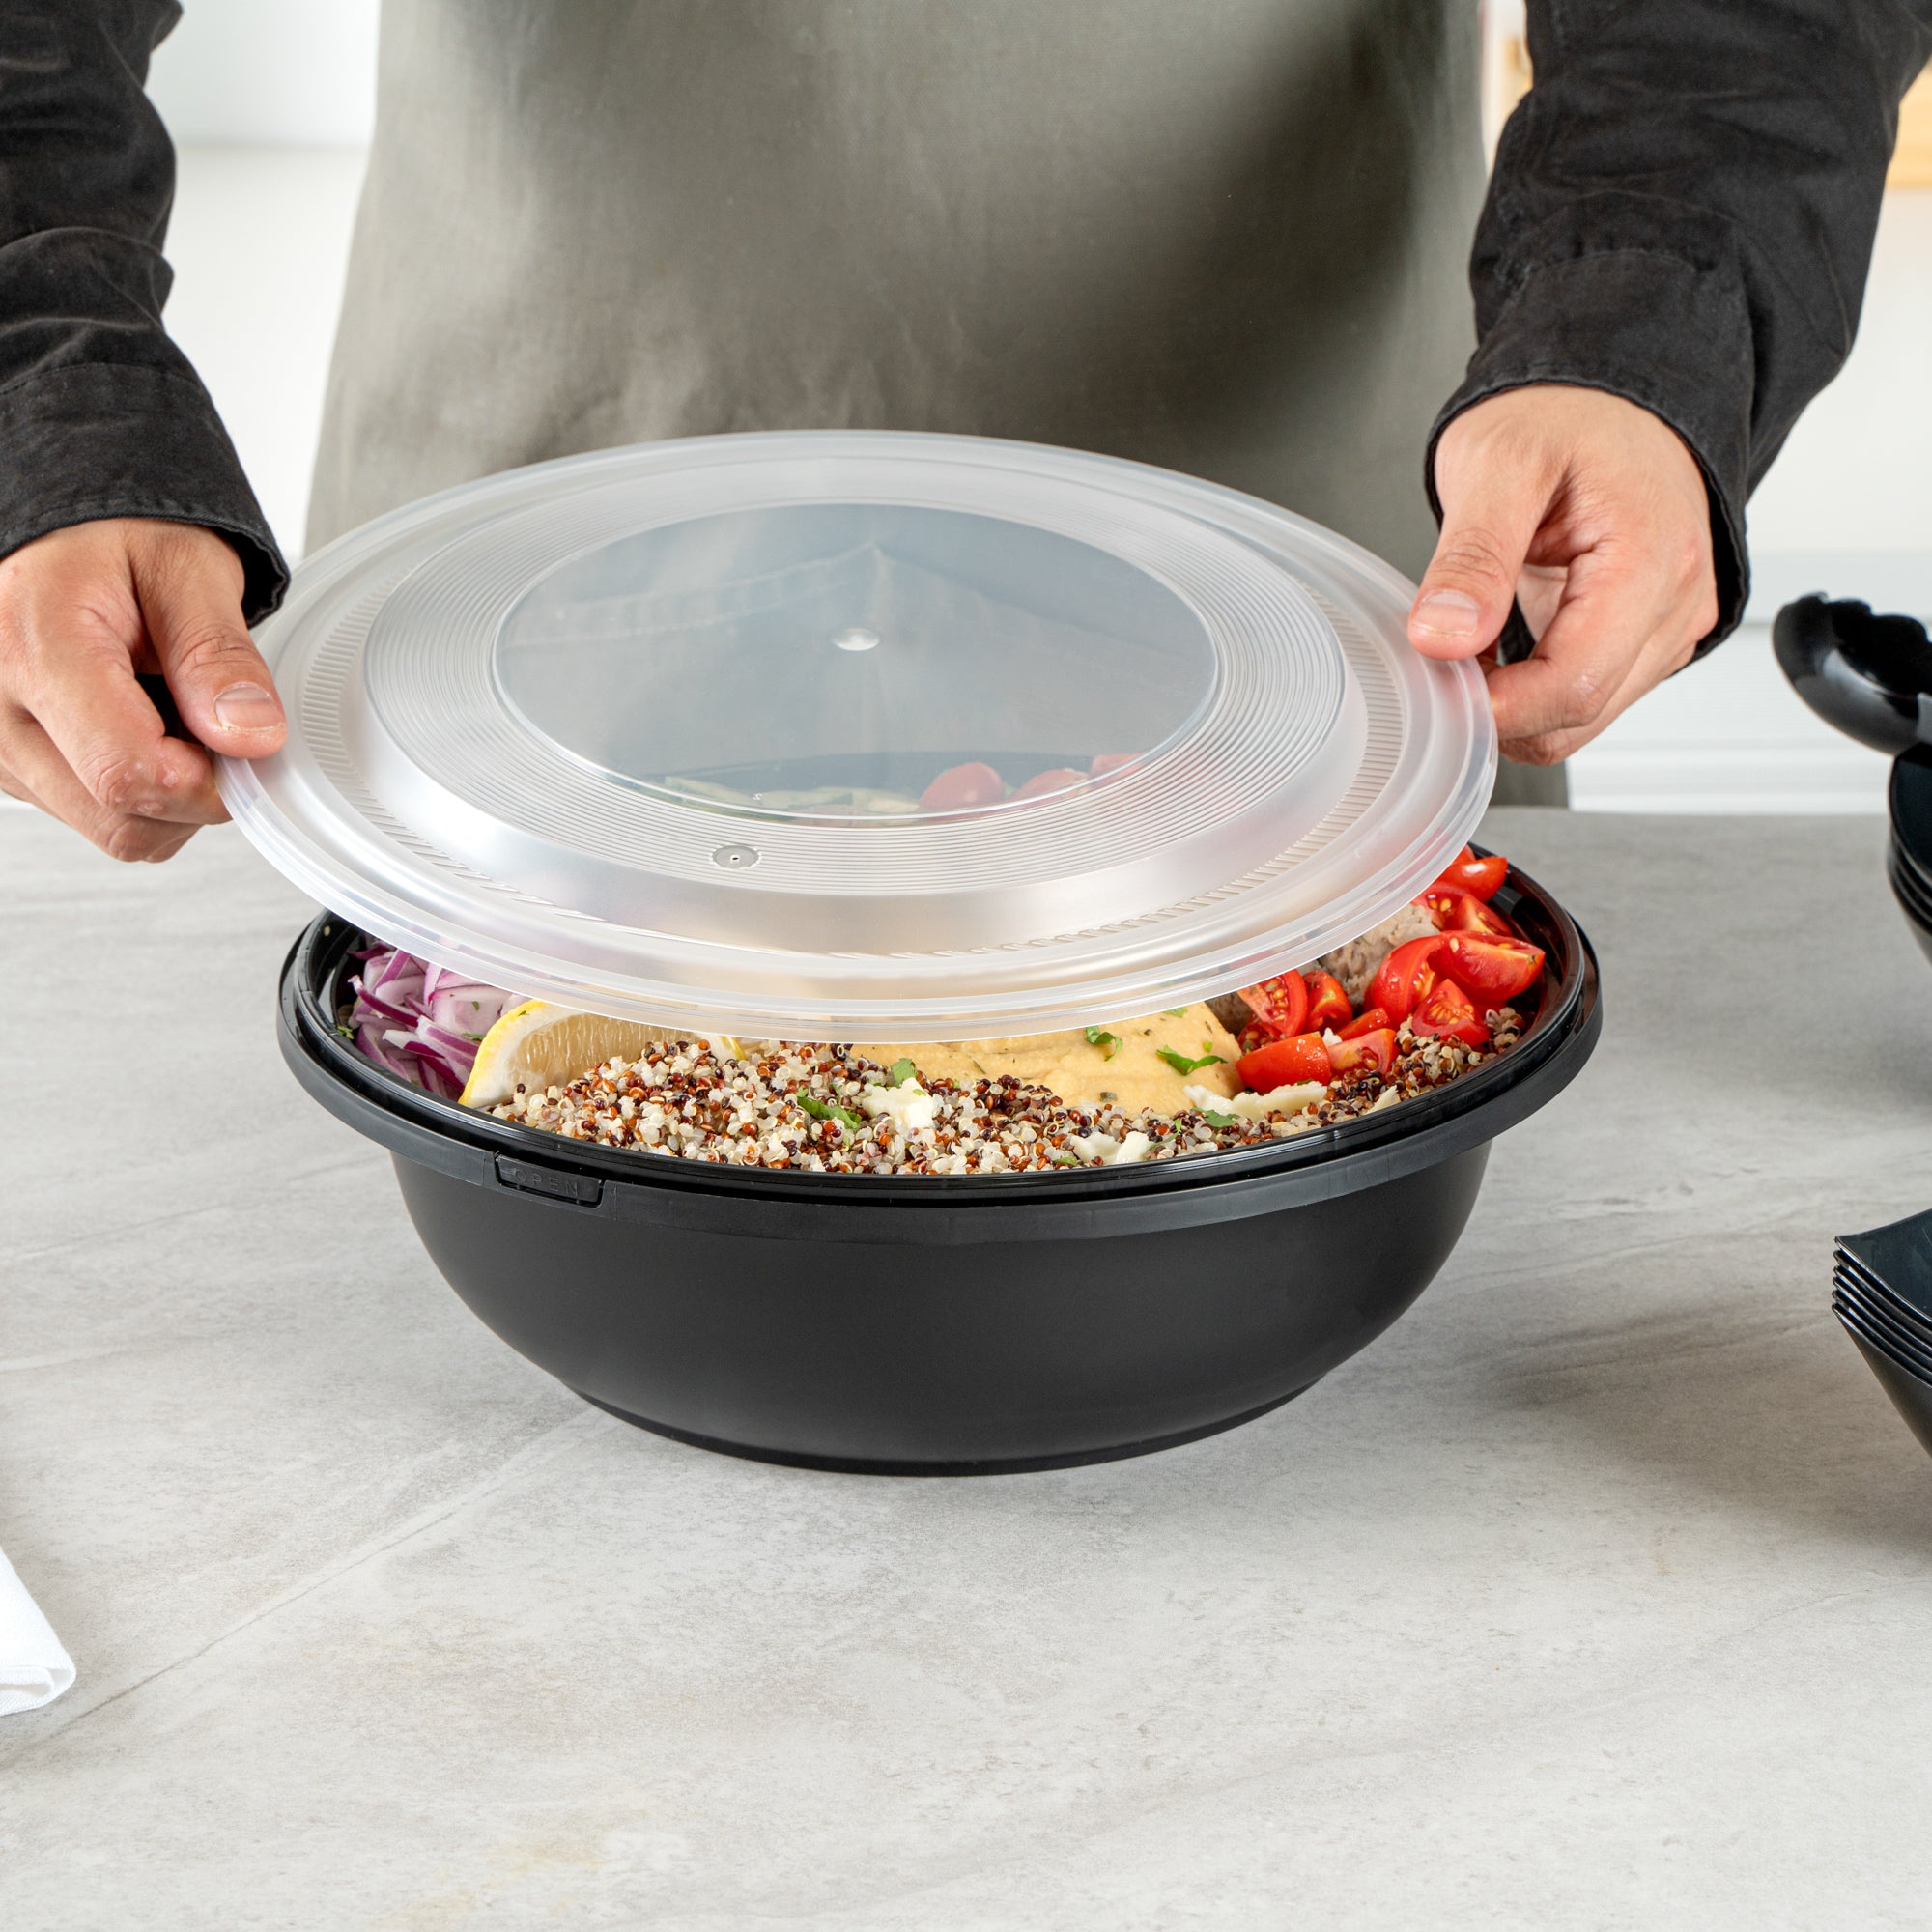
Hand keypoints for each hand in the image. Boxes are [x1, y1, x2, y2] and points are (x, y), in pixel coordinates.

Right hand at [0, 519, 284, 860]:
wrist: (62, 530)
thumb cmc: (115, 535)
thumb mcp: (187, 569)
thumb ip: (219, 656)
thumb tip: (252, 738)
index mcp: (34, 648)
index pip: (127, 776)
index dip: (207, 781)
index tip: (242, 744)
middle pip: (121, 821)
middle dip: (193, 789)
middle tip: (210, 716)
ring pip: (112, 829)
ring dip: (167, 789)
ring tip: (168, 708)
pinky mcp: (9, 766)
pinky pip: (93, 813)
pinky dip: (137, 784)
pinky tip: (138, 722)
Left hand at [1406, 385, 1718, 764]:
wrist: (1614, 390)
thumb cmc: (1567, 412)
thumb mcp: (1497, 464)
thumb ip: (1471, 559)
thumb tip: (1442, 640)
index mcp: (1653, 561)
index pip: (1573, 687)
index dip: (1496, 707)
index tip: (1436, 684)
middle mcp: (1679, 603)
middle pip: (1578, 714)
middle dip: (1500, 709)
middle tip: (1438, 659)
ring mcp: (1672, 624)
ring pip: (1583, 715)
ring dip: (1516, 701)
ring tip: (1470, 639)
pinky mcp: (1652, 633)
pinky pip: (1589, 690)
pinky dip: (1535, 686)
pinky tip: (1500, 645)